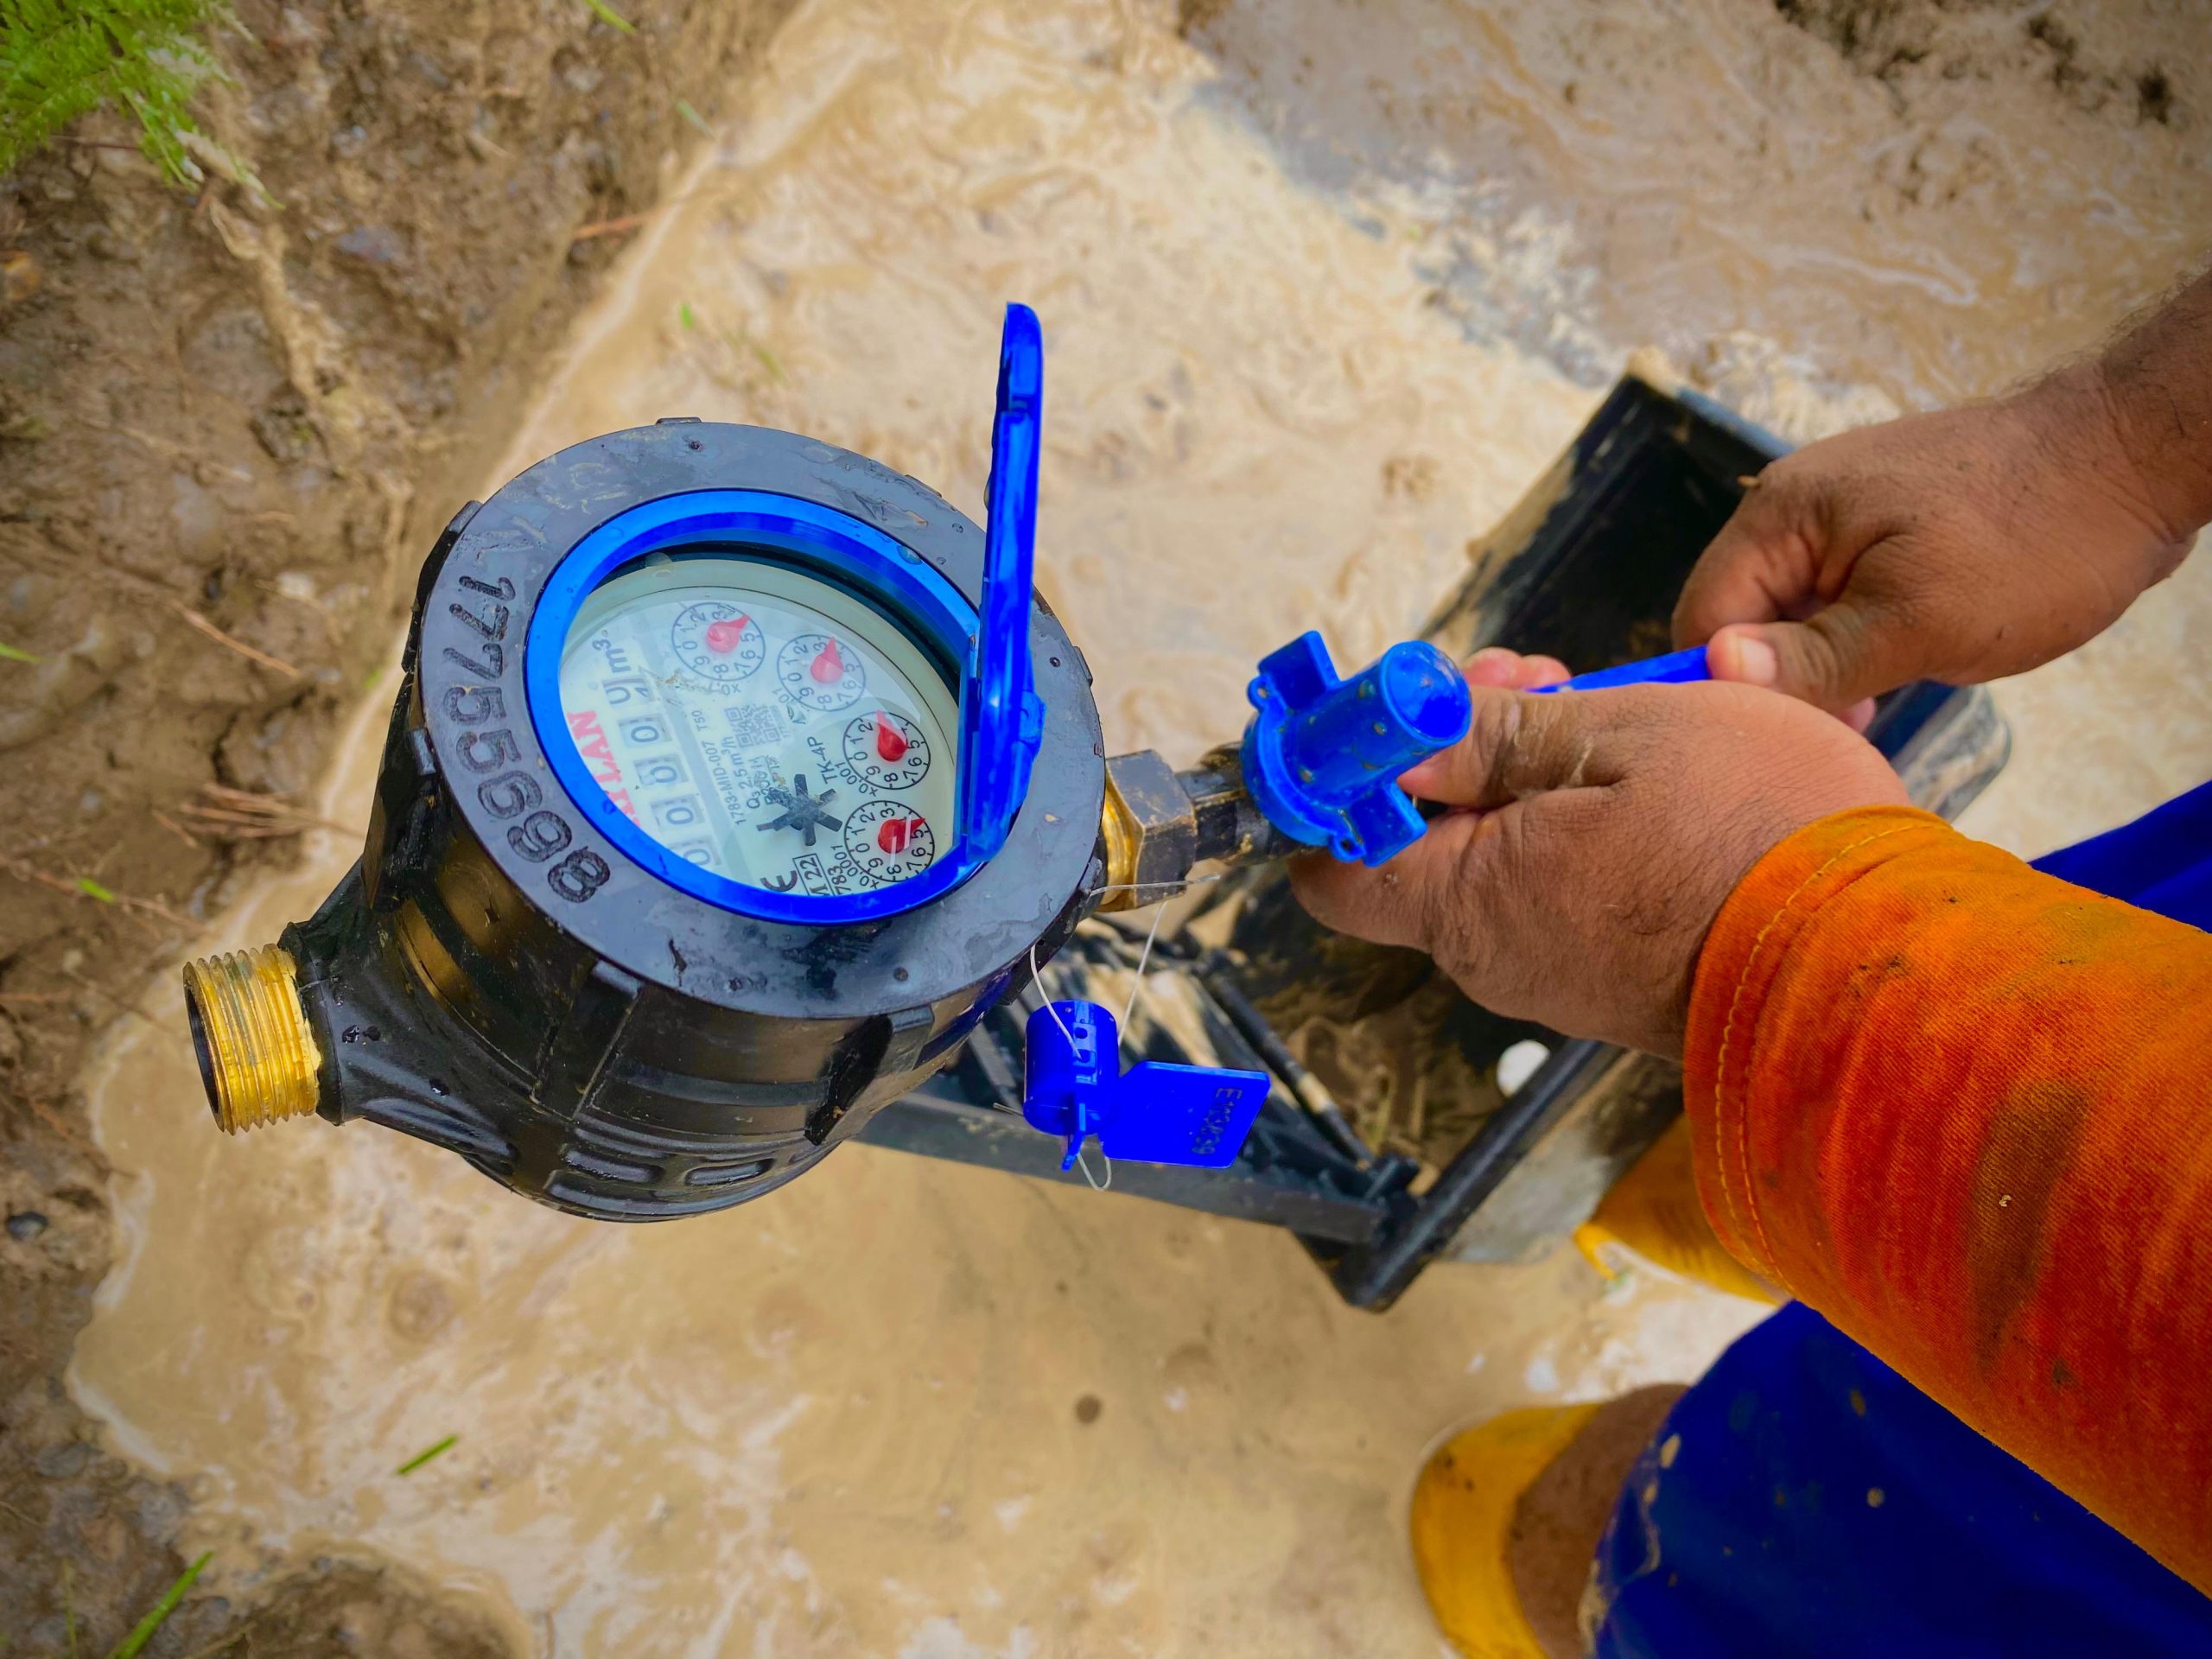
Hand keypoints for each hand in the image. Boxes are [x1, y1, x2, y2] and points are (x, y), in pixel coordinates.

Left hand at [1289, 650, 1908, 1056]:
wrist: (1884, 968)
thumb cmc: (1758, 839)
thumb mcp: (1616, 737)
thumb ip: (1490, 735)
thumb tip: (1389, 740)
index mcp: (1468, 899)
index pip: (1333, 865)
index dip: (1342, 784)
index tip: (1386, 716)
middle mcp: (1496, 955)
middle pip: (1425, 841)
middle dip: (1462, 745)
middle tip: (1539, 675)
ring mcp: (1559, 973)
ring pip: (1505, 853)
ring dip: (1538, 769)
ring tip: (1618, 703)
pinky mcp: (1620, 977)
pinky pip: (1569, 884)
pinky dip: (1589, 818)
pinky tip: (1657, 765)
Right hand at [1673, 382, 2193, 716]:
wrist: (2142, 457)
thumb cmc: (2035, 537)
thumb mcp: (1918, 618)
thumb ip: (1812, 655)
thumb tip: (1714, 670)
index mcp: (1783, 511)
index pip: (1705, 617)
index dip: (1728, 685)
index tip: (1782, 736)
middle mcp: (1800, 506)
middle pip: (1745, 617)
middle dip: (1783, 680)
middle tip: (1851, 725)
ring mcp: (1848, 515)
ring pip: (1797, 615)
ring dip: (1828, 667)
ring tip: (1883, 699)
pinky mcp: (1892, 529)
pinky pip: (1843, 600)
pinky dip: (1862, 642)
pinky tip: (1905, 666)